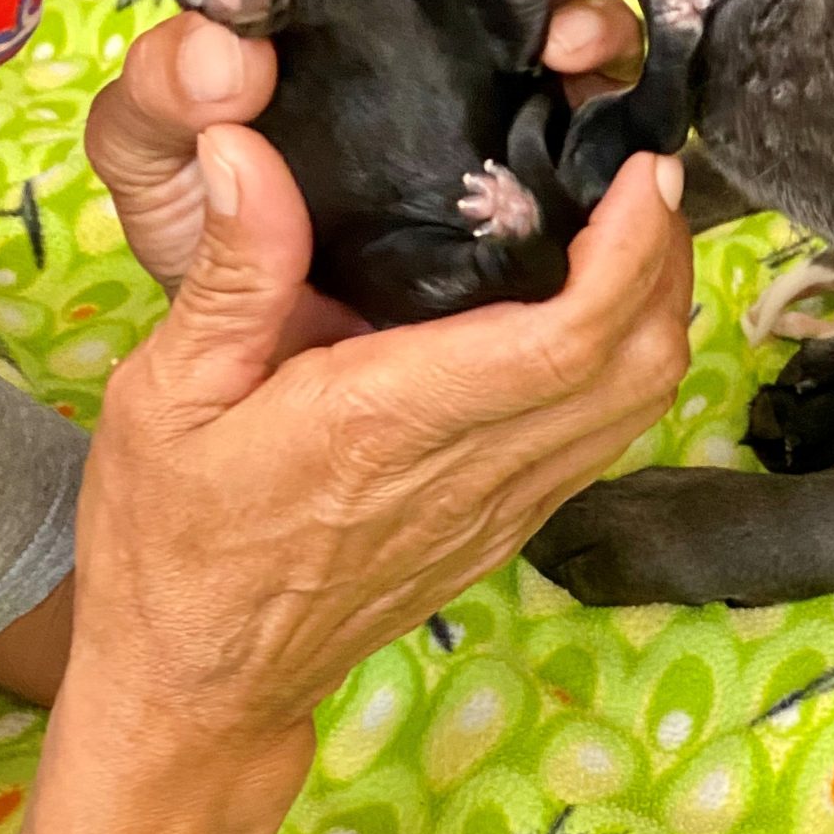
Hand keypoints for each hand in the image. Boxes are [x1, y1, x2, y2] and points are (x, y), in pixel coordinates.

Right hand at [62, 118, 690, 833]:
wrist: (200, 684)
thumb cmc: (171, 541)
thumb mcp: (166, 395)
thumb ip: (232, 273)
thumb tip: (247, 149)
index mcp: (389, 422)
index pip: (566, 338)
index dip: (631, 252)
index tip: (644, 173)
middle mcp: (471, 469)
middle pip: (636, 366)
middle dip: (667, 262)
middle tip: (647, 178)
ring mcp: (503, 507)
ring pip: (638, 406)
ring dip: (660, 311)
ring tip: (636, 227)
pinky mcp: (509, 527)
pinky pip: (605, 438)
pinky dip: (630, 365)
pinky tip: (600, 310)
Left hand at [87, 0, 647, 291]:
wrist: (255, 358)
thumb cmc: (204, 232)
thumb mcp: (152, 157)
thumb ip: (161, 96)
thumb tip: (225, 49)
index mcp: (356, 5)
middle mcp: (445, 40)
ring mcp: (507, 108)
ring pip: (584, 30)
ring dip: (592, 17)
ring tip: (568, 42)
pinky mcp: (552, 184)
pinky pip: (607, 135)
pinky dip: (619, 110)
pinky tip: (597, 110)